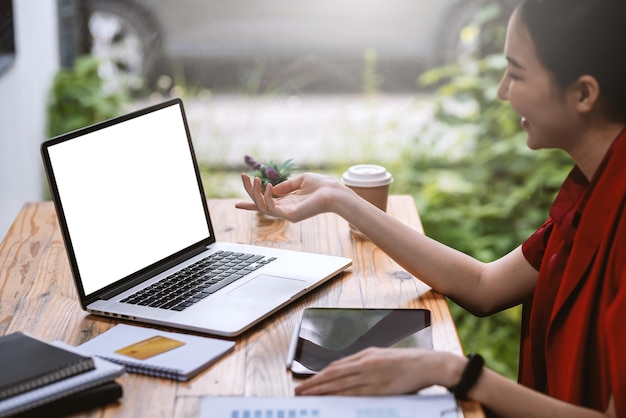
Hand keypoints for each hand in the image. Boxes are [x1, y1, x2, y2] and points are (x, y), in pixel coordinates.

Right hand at [235, 173, 343, 221]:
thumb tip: (272, 188)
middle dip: (249, 191)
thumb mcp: (301, 180)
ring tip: (255, 179)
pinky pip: (272, 207)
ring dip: (256, 192)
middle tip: (243, 176)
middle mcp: (285, 209)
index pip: (265, 203)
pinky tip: (268, 186)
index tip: (236, 204)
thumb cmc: (322, 186)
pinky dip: (267, 196)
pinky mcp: (290, 215)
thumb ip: (286, 185)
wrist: (334, 193)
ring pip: (262, 206)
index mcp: (287, 202)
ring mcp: (287, 214)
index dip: (251, 202)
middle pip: (260, 203)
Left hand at [295, 347, 456, 395]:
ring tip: (308, 396)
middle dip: (315, 383)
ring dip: (322, 391)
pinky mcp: (380, 388)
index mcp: (366, 354)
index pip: (336, 366)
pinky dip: (341, 397)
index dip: (319, 375)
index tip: (307, 382)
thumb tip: (347, 369)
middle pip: (333, 374)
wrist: (427, 364)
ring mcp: (372, 376)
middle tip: (300, 391)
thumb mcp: (382, 355)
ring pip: (341, 385)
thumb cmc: (407, 361)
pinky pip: (356, 393)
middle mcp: (366, 363)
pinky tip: (331, 400)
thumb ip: (364, 363)